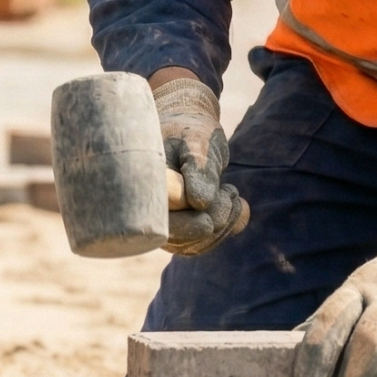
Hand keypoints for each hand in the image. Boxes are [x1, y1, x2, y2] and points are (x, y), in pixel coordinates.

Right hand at [151, 74, 247, 254]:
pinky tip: (237, 205)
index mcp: (139, 185)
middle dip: (214, 220)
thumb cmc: (188, 131)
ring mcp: (159, 223)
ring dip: (222, 224)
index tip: (221, 199)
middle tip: (231, 191)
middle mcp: (143, 209)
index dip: (194, 218)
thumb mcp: (197, 140)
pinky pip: (199, 244)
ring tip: (231, 192)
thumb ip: (199, 167)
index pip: (165, 217)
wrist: (185, 132)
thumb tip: (199, 203)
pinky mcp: (175, 230)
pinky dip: (224, 228)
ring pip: (192, 245)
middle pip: (178, 238)